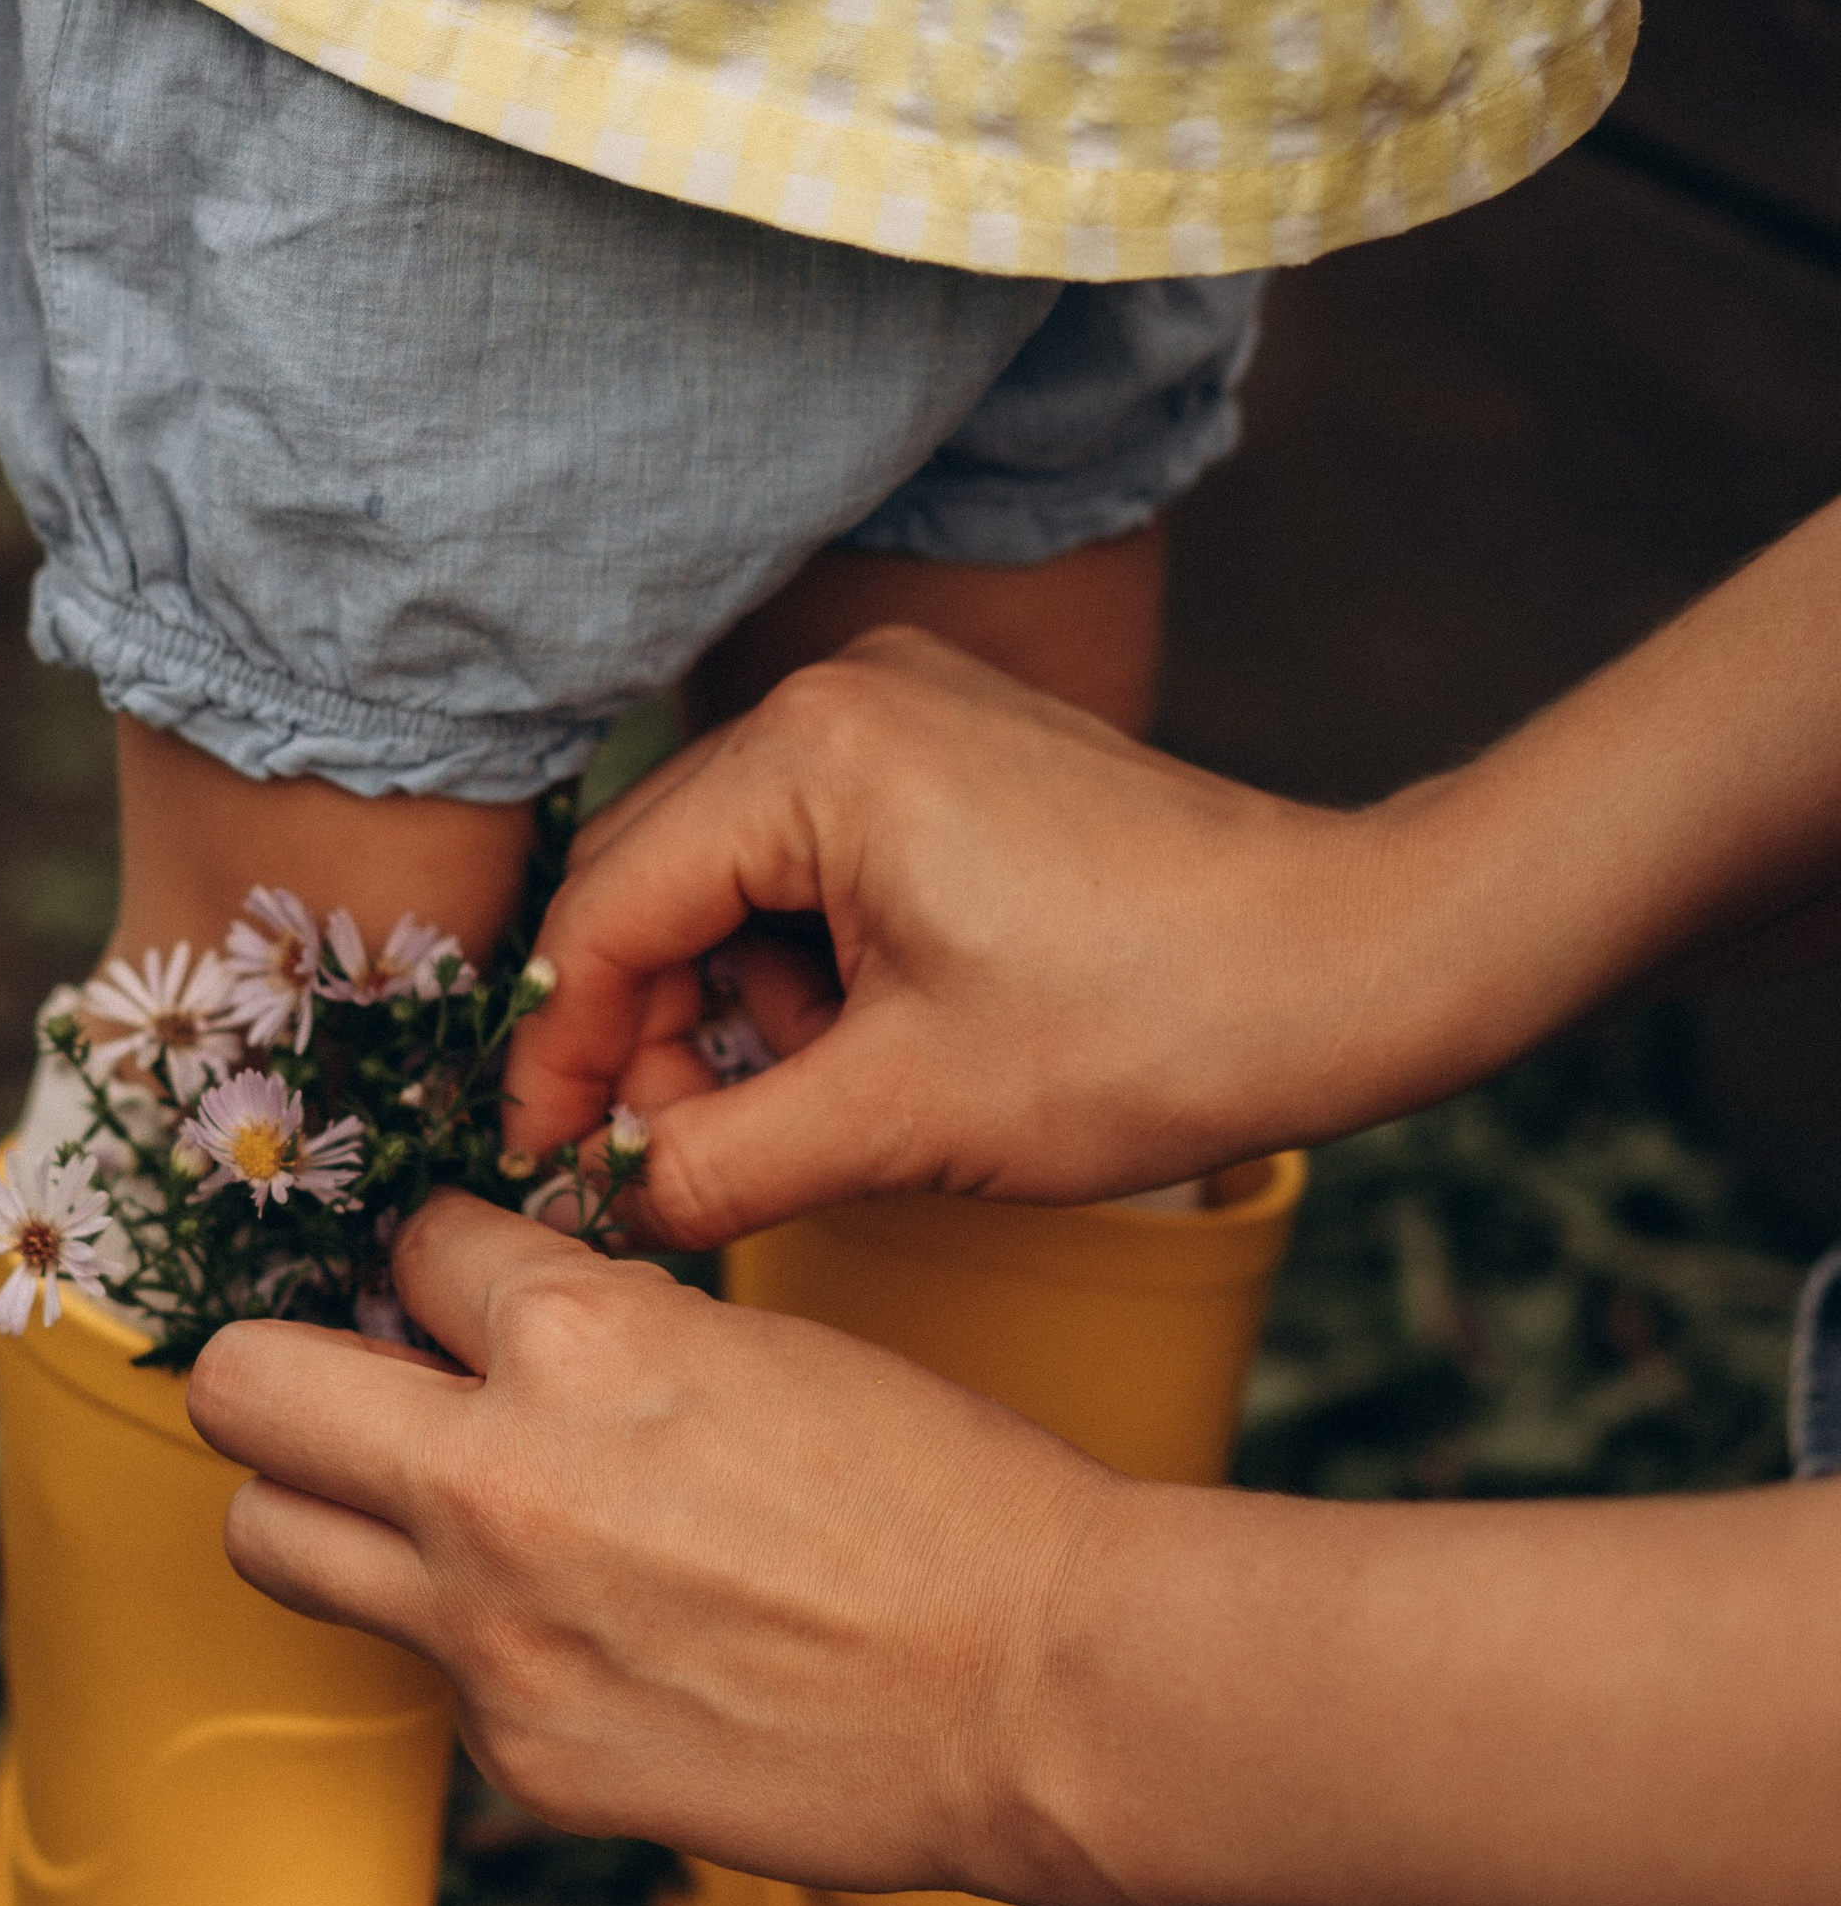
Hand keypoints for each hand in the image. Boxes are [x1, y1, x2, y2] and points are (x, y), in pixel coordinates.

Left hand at [186, 1194, 1117, 1902]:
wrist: (1039, 1689)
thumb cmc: (942, 1498)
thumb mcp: (751, 1346)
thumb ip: (591, 1340)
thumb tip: (477, 1338)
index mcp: (577, 1336)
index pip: (409, 1249)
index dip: (445, 1270)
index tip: (465, 1303)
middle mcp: (496, 1479)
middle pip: (246, 1390)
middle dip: (283, 1374)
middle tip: (347, 1392)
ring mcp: (491, 1635)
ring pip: (272, 1541)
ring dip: (324, 1510)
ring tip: (421, 1518)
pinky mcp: (521, 1758)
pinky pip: (428, 1677)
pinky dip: (482, 1651)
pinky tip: (597, 1647)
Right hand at [504, 630, 1426, 1242]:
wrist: (1357, 966)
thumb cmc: (1156, 1027)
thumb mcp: (908, 1119)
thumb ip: (719, 1165)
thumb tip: (602, 1208)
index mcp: (810, 753)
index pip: (603, 911)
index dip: (561, 1057)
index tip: (549, 1166)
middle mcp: (842, 698)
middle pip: (653, 884)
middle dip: (651, 1039)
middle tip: (669, 1168)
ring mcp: (905, 714)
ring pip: (732, 884)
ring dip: (738, 1014)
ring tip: (819, 1114)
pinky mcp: (954, 755)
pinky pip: (815, 866)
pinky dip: (812, 973)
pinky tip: (874, 1054)